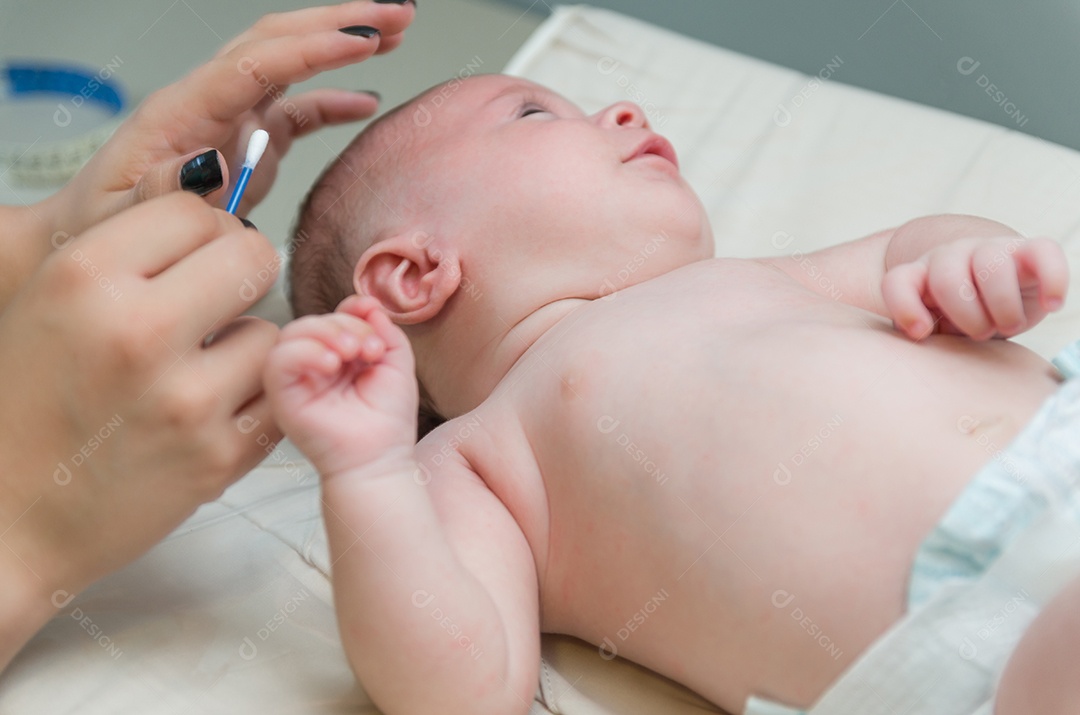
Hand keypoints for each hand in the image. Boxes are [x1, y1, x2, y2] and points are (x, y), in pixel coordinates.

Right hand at [0, 193, 281, 605]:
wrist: (9, 519)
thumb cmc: (25, 404)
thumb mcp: (45, 299)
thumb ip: (125, 242)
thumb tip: (212, 177)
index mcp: (83, 277)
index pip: (196, 209)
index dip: (200, 231)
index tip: (186, 258)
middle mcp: (137, 331)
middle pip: (251, 255)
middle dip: (237, 275)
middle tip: (208, 307)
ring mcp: (185, 399)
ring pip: (274, 328)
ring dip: (246, 344)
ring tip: (197, 370)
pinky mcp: (219, 457)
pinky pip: (278, 392)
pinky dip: (256, 398)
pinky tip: (212, 410)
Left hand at [40, 1, 414, 235]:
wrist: (88, 232)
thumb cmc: (100, 226)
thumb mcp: (123, 216)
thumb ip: (165, 189)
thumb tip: (208, 163)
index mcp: (182, 112)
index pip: (255, 63)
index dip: (312, 49)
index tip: (362, 40)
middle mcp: (210, 102)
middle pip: (278, 41)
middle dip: (338, 22)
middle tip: (395, 14)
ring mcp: (230, 117)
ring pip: (290, 63)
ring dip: (340, 43)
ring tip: (394, 32)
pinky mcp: (246, 141)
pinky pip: (296, 110)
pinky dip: (333, 101)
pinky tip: (366, 101)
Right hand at [265, 295, 417, 476]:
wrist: (380, 458)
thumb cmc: (387, 418)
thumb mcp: (396, 362)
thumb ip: (383, 329)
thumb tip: (367, 302)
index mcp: (337, 354)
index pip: (333, 316)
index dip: (353, 311)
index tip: (376, 325)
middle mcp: (312, 364)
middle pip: (313, 321)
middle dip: (344, 324)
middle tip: (369, 348)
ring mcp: (295, 380)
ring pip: (291, 334)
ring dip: (326, 334)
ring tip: (352, 354)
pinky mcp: (281, 396)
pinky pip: (277, 360)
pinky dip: (304, 352)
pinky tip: (331, 365)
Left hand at [882, 236, 1067, 339]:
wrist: (993, 287)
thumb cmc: (960, 317)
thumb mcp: (937, 327)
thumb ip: (925, 333)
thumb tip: (922, 347)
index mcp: (920, 275)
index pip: (899, 282)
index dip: (906, 307)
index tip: (922, 333)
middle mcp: (951, 257)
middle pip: (947, 279)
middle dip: (966, 316)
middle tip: (980, 334)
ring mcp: (989, 249)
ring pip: (991, 265)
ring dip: (1002, 305)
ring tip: (1008, 324)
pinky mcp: (1029, 250)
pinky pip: (1044, 252)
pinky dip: (1052, 279)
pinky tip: (1051, 304)